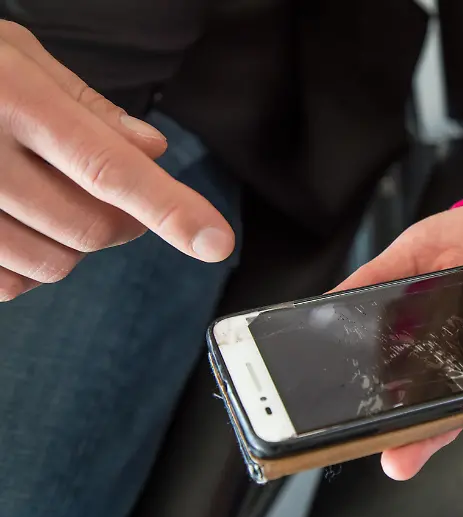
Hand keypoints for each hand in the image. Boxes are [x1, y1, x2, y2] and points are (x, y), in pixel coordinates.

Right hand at [0, 21, 233, 299]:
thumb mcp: (12, 56)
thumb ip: (85, 106)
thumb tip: (151, 149)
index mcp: (10, 99)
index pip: (107, 166)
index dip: (168, 208)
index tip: (213, 240)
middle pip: (89, 229)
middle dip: (122, 223)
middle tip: (116, 200)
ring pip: (51, 264)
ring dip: (71, 247)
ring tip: (49, 203)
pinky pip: (5, 286)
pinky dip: (27, 269)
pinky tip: (15, 229)